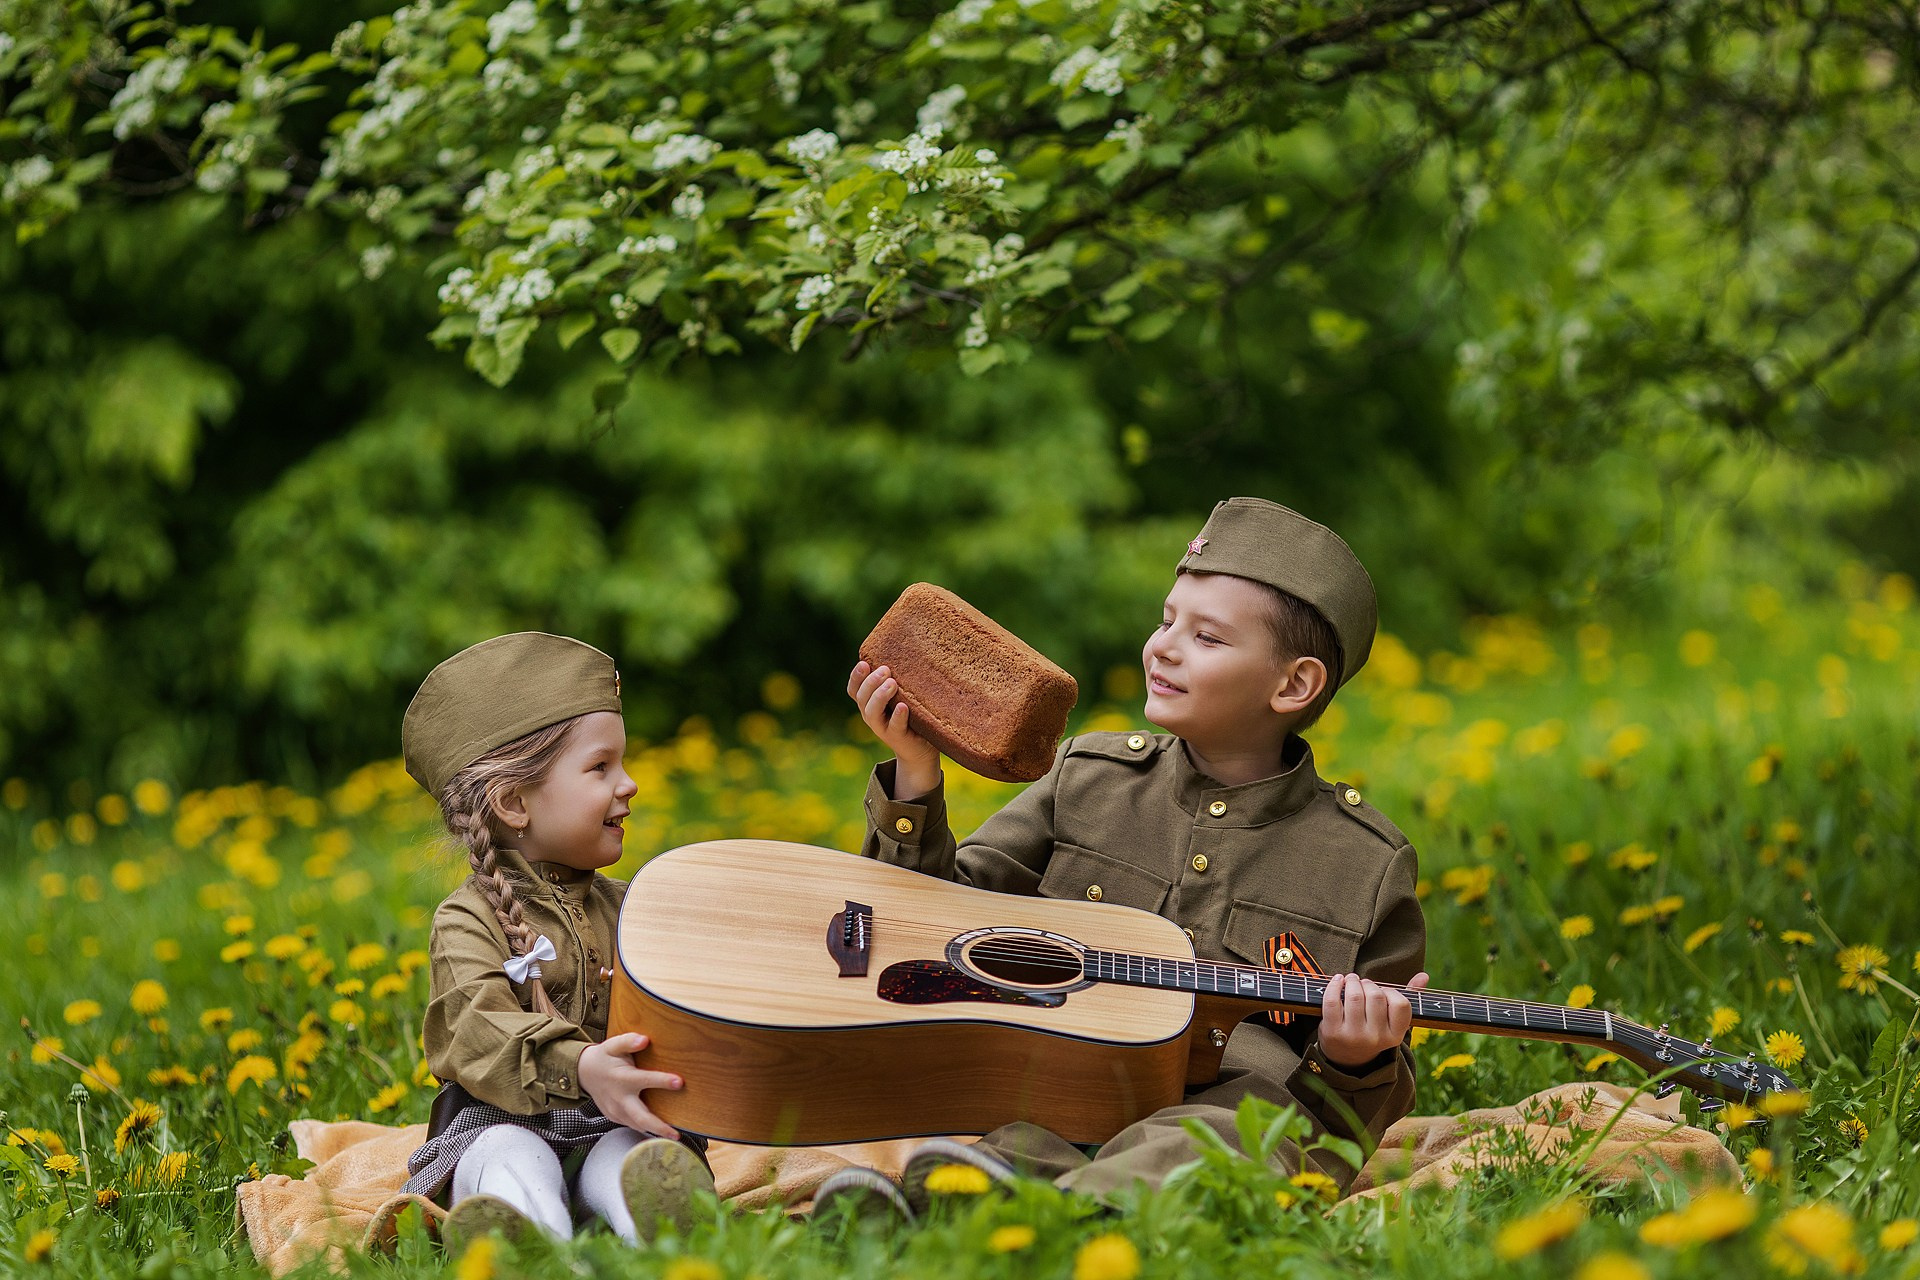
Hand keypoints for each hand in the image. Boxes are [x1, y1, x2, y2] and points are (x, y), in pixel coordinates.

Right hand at [579, 1032, 682, 1137]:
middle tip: (676, 1135)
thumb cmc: (604, 1058)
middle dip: (659, 1127)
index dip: (662, 1081)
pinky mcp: (614, 1117)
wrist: (584, 1073)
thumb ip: (628, 1041)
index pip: (645, 1080)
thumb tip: (644, 1040)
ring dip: (655, 1131)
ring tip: (673, 1136)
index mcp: (622, 1078)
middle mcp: (619, 1098)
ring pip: (637, 1125)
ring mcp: (616, 1111)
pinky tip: (658, 1129)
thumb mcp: (613, 1045)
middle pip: (640, 1117)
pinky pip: (631, 1125)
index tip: (679, 1082)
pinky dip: (644, 1128)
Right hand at [847, 661, 941, 798]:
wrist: (920, 749)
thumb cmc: (911, 715)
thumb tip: (906, 644)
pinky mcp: (898, 738)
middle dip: (870, 682)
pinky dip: (897, 716)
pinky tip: (902, 706)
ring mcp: (882, 728)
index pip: (854, 689)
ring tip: (892, 683)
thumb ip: (896, 678)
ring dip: (880, 696)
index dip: (856, 676)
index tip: (864, 662)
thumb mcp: (901, 695)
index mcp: (869, 703)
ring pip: (872, 712)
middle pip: (862, 697)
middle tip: (885, 670)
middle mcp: (871, 715)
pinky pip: (894, 727)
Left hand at [1317, 971, 1429, 1069]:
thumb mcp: (1391, 1021)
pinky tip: (1338, 981)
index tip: (1382, 990)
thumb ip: (1409, 997)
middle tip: (1362, 983)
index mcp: (1395, 1035)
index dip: (1391, 991)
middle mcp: (1376, 1038)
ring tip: (1351, 981)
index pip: (1401, 1004)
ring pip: (1354, 996)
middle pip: (1376, 996)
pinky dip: (1334, 985)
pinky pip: (1332, 1001)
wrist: (1347, 1057)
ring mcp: (1353, 1036)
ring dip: (1352, 981)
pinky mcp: (1333, 1032)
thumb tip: (1424, 976)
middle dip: (1368, 983)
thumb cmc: (1373, 1030)